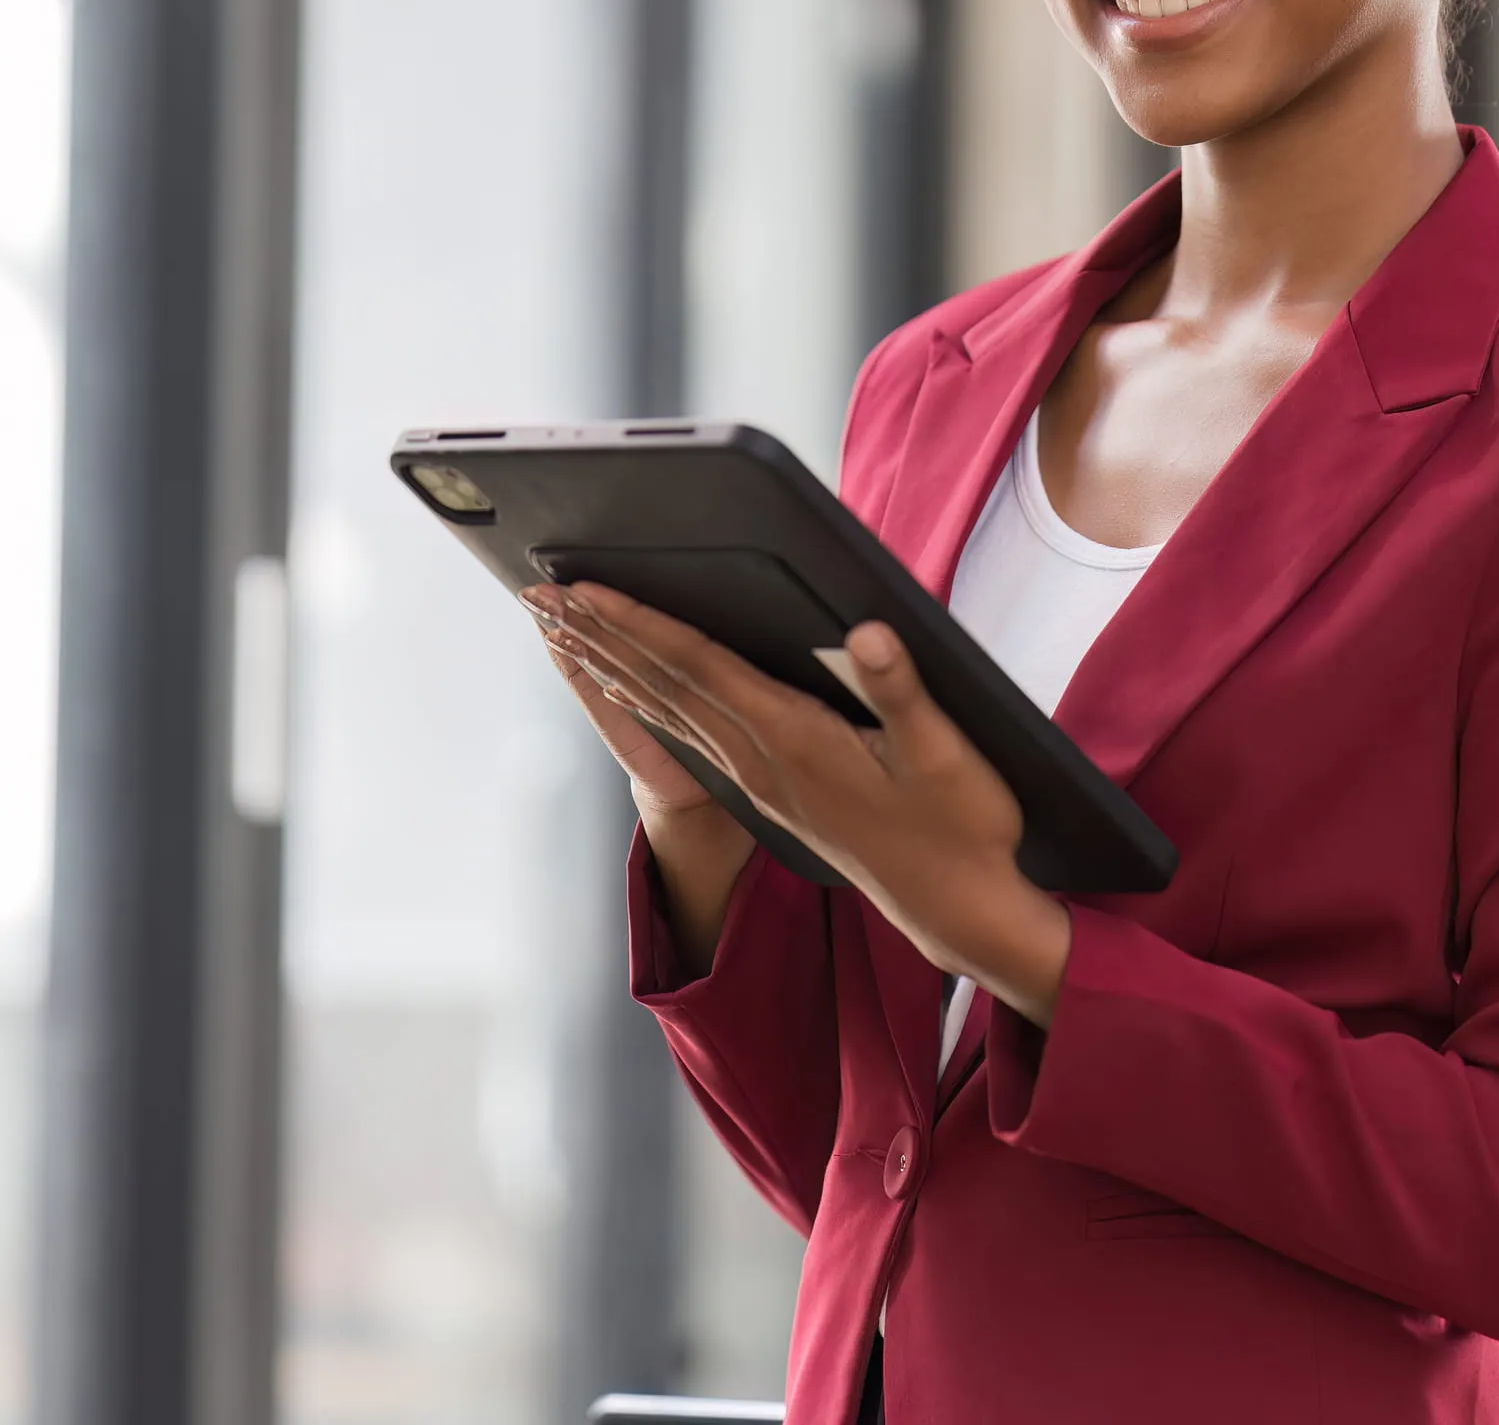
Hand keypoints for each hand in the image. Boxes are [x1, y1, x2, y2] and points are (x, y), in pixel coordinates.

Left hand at [529, 583, 1073, 1027]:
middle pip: (663, 686)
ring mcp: (760, 781)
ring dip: (610, 665)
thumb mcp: (946, 755)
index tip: (586, 590)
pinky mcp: (769, 794)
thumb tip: (867, 633)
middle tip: (539, 597)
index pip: (699, 669)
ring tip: (562, 630)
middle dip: (599, 636)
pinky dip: (646, 703)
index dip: (640, 624)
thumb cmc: (960, 828)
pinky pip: (687, 737)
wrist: (956, 909)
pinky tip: (625, 688)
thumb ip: (900, 692)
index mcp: (793, 741)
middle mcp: (760, 761)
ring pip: (666, 711)